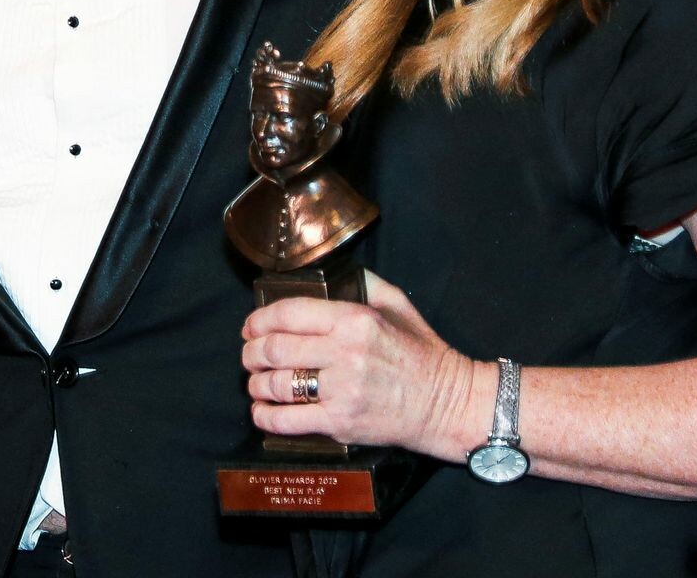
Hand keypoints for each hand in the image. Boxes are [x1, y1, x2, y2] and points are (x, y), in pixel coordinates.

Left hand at [242, 274, 479, 459]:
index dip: (260, 319)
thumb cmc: (421, 354)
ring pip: (277, 384)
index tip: (250, 326)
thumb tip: (331, 272)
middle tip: (248, 355)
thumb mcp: (398, 305)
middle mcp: (345, 353)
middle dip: (251, 352)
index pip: (290, 314)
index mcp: (355, 320)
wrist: (448, 404)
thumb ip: (365, 283)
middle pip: (275, 349)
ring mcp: (342, 390)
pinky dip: (266, 416)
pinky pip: (289, 420)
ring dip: (256, 384)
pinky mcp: (342, 422)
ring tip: (256, 382)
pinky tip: (261, 412)